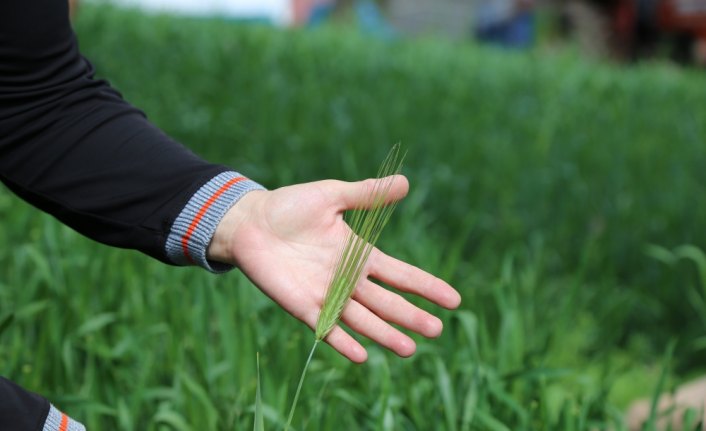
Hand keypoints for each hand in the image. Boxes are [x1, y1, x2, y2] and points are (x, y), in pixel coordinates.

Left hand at [208, 176, 460, 362]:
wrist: (249, 221)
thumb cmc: (289, 207)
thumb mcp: (332, 196)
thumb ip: (367, 195)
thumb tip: (406, 182)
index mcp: (359, 255)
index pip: (401, 274)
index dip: (426, 287)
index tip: (454, 300)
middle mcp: (348, 279)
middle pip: (387, 302)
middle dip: (412, 317)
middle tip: (437, 331)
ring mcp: (326, 295)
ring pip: (363, 320)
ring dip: (385, 334)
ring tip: (409, 350)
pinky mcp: (302, 306)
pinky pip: (327, 327)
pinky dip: (343, 341)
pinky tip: (361, 355)